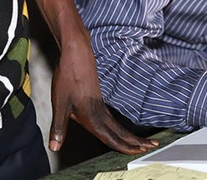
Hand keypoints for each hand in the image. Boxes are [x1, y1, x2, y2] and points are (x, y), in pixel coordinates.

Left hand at [50, 35, 157, 153]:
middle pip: (120, 132)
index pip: (110, 137)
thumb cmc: (69, 76)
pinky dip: (120, 127)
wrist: (77, 54)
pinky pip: (112, 117)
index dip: (123, 147)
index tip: (137, 152)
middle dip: (135, 142)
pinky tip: (118, 129)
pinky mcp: (98, 97)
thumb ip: (58, 127)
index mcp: (91, 115)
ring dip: (130, 135)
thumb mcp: (59, 104)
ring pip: (117, 125)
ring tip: (141, 141)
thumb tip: (55, 146)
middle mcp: (98, 111)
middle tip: (151, 147)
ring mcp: (100, 104)